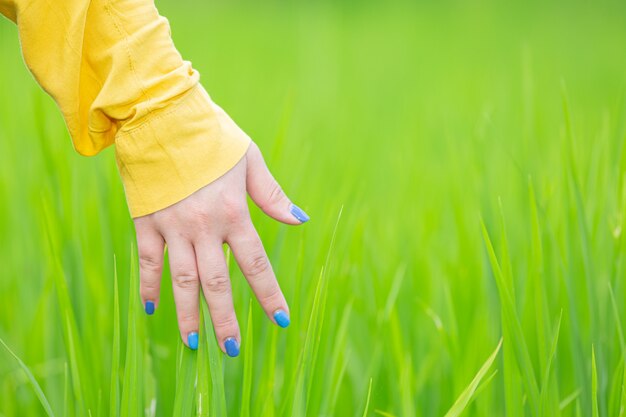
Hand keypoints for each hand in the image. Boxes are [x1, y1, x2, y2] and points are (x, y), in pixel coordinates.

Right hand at [133, 142, 308, 356]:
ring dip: (189, 314)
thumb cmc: (212, 137)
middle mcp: (204, 227)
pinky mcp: (147, 222)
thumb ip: (272, 197)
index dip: (269, 295)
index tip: (280, 320)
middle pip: (217, 283)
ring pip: (183, 281)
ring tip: (195, 344)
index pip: (256, 265)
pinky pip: (148, 262)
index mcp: (234, 213)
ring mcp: (173, 227)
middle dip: (225, 319)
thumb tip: (300, 221)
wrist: (163, 116)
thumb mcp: (250, 161)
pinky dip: (149, 286)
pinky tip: (153, 309)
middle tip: (232, 349)